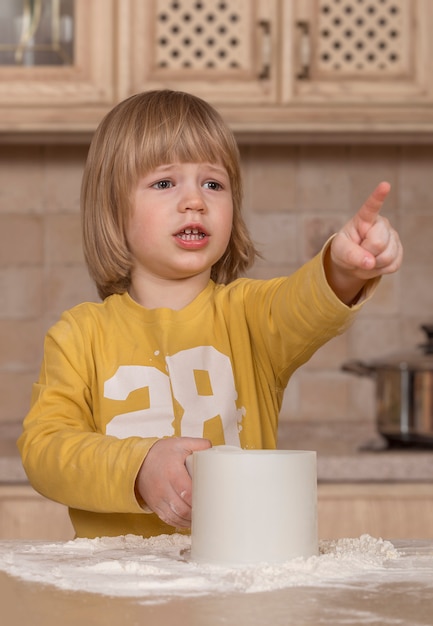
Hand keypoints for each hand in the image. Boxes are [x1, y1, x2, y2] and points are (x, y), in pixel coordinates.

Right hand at [135, 437, 210, 527]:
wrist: (139, 461)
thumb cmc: (161, 453)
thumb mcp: (180, 444)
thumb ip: (198, 444)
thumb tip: (213, 449)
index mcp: (172, 472)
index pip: (186, 491)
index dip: (199, 499)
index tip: (211, 500)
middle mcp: (163, 488)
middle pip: (182, 508)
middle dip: (197, 512)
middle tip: (210, 511)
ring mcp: (158, 499)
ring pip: (175, 517)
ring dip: (189, 520)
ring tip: (202, 517)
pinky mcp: (155, 506)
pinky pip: (168, 520)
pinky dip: (180, 523)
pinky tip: (189, 521)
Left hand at [327, 181, 402, 303]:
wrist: (353, 262)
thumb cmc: (344, 250)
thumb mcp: (340, 251)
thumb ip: (351, 255)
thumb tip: (370, 263)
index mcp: (364, 218)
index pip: (371, 207)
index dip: (378, 196)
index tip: (384, 185)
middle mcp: (382, 224)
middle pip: (378, 242)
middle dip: (366, 254)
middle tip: (359, 253)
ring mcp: (393, 237)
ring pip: (386, 256)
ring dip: (373, 264)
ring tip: (366, 259)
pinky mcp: (399, 252)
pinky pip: (392, 265)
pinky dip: (380, 270)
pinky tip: (375, 264)